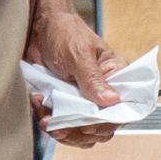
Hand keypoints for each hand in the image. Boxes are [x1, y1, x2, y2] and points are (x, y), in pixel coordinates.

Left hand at [27, 0, 123, 147]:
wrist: (38, 27)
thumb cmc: (64, 31)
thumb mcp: (79, 53)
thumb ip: (93, 78)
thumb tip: (112, 100)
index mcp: (115, 76)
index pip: (122, 109)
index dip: (108, 123)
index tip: (89, 127)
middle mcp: (102, 92)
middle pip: (101, 127)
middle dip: (79, 131)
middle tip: (60, 126)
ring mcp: (83, 101)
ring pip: (82, 132)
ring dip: (63, 131)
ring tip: (46, 119)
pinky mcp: (64, 105)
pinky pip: (63, 126)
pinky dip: (50, 123)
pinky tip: (39, 104)